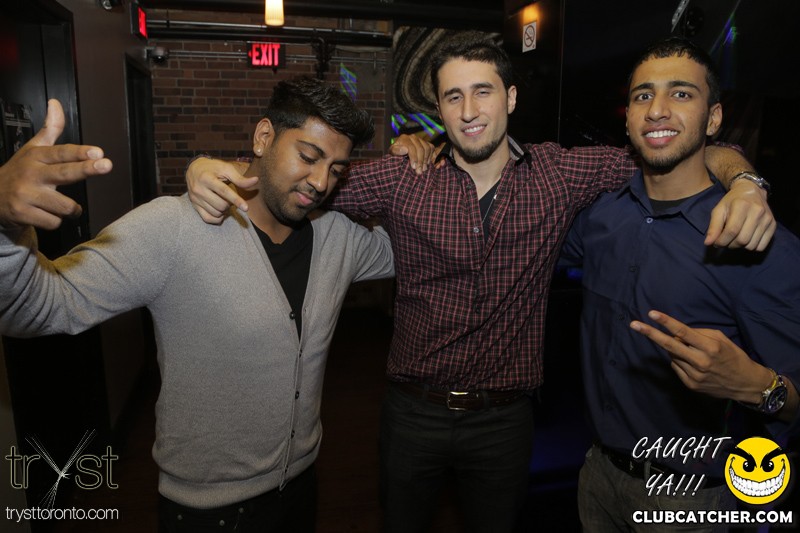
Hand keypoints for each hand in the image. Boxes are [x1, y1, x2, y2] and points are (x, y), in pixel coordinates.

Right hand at [0, 99, 111, 228]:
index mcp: (36, 157)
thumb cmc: (19, 172)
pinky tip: (44, 213)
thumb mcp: (32, 149)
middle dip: (87, 169)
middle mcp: (31, 174)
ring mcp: (26, 194)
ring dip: (70, 209)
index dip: (80, 152)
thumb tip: (56, 104)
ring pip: (65, 205)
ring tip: (60, 205)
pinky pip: (54, 222)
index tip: (98, 151)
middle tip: (106, 165)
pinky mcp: (23, 213)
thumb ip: (50, 129)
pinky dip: (54, 221)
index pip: (61, 152)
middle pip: (64, 172)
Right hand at [186, 157, 255, 223]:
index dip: (236, 200)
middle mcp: (199, 189)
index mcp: (206, 178)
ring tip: (223, 200)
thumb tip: (256, 180)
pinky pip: (208, 218)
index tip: (246, 208)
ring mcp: (195, 199)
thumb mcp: (226, 169)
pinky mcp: (194, 205)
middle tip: (229, 196)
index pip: (224, 192)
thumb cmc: (213, 168)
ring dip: (224, 210)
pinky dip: (217, 217)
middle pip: (221, 205)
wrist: (194, 169)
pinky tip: (219, 210)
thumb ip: (240, 178)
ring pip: (216, 213)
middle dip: (230, 203)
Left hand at [389, 134, 440, 174]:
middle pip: (420, 148)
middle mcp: (413, 137)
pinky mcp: (425, 142)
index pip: (411, 147)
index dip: (413, 157)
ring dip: (426, 160)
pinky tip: (427, 163)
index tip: (414, 167)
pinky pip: (431, 148)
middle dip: (420, 161)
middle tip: (419, 171)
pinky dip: (431, 156)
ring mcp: (420, 139)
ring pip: (426, 148)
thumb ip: (396, 151)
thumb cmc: (395, 153)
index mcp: (404, 138)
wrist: (399, 152)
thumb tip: (404, 150)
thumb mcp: (392, 152)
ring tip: (424, 169)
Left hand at [630, 310, 772, 402]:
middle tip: (634, 324)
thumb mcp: (721, 339)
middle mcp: (701, 362)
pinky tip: (694, 364)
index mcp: (710, 347)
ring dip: (676, 350)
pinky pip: (676, 367)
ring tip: (693, 352)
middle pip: (669, 345)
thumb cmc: (734, 357)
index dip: (666, 322)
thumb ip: (698, 334)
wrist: (746, 384)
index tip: (652, 314)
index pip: (683, 332)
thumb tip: (676, 333)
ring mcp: (695, 375)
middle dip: (650, 333)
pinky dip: (680, 362)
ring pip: (673, 355)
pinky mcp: (691, 385)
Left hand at [705, 180, 774, 250]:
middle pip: (742, 240)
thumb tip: (708, 243)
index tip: (716, 243)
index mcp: (742, 205)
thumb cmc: (732, 201)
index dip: (722, 241)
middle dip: (730, 245)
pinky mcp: (773, 225)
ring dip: (740, 247)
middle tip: (725, 241)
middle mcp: (757, 212)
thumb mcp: (719, 210)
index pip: (732, 230)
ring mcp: (767, 219)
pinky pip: (761, 246)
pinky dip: (751, 247)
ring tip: (735, 239)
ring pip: (751, 245)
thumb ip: (713, 227)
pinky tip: (746, 239)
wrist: (752, 191)